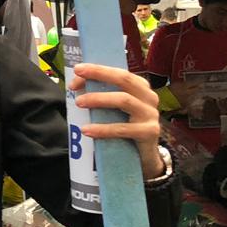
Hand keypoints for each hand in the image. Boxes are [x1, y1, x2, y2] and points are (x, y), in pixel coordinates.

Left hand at [70, 63, 164, 179]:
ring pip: (124, 100)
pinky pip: (123, 129)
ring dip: (98, 99)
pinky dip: (103, 129)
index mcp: (140, 86)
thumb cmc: (125, 126)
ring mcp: (150, 114)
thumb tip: (75, 85)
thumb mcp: (113, 109)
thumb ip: (100, 95)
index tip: (77, 70)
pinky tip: (87, 130)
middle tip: (76, 81)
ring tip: (79, 102)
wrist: (144, 156)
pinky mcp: (149, 132)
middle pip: (124, 79)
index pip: (118, 72)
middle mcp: (148, 96)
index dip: (97, 70)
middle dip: (99, 75)